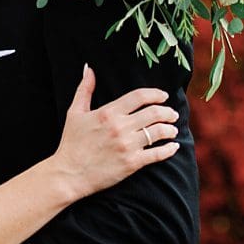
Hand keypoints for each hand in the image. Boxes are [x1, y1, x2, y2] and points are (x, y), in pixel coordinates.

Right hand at [51, 64, 180, 198]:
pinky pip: (157, 154)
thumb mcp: (74, 113)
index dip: (155, 94)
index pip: (139, 96)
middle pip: (154, 113)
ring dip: (170, 129)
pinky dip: (169, 150)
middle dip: (167, 112)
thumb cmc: (71, 143)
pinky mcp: (132, 163)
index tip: (164, 96)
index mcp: (108, 112)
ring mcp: (127, 145)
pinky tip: (174, 147)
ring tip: (173, 129)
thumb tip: (89, 69)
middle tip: (172, 114)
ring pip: (158, 132)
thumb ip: (84, 90)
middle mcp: (120, 127)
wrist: (69, 174)